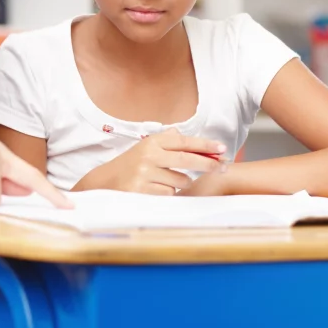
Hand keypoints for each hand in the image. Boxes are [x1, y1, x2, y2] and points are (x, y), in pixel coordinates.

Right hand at [77, 128, 226, 194]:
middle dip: (208, 163)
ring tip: (164, 181)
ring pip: (180, 180)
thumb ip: (166, 141)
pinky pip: (169, 193)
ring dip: (180, 183)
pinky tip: (154, 190)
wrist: (105, 182)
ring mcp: (145, 173)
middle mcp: (148, 155)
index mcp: (152, 142)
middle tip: (223, 166)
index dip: (205, 145)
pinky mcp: (142, 190)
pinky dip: (167, 193)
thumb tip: (182, 133)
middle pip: (187, 159)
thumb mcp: (146, 148)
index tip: (222, 148)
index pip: (184, 142)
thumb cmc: (131, 164)